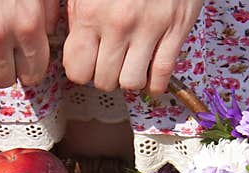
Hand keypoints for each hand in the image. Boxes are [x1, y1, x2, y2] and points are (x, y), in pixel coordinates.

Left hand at [63, 0, 203, 94]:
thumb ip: (77, 16)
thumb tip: (72, 47)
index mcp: (91, 13)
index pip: (78, 71)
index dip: (81, 70)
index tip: (87, 63)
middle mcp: (119, 24)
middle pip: (104, 81)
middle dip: (105, 75)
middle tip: (110, 61)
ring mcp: (150, 29)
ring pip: (132, 83)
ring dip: (130, 79)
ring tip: (130, 65)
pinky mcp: (176, 29)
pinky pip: (162, 75)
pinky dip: (156, 82)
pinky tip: (150, 73)